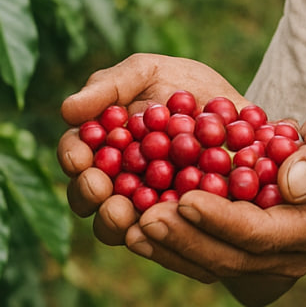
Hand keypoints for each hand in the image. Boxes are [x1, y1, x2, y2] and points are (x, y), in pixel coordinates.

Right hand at [57, 54, 242, 243]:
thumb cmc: (184, 86)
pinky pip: (168, 233)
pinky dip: (167, 228)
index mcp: (100, 148)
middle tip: (101, 190)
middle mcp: (115, 183)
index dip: (72, 156)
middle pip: (89, 197)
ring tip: (126, 212)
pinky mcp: (180, 225)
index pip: (75, 154)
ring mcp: (146, 208)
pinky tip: (172, 219)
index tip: (80, 157)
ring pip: (120, 225)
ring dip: (117, 221)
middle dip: (90, 194)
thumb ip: (110, 87)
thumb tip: (67, 109)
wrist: (239, 113)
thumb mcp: (149, 73)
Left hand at [123, 103, 305, 288]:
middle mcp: (290, 253)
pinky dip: (173, 245)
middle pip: (230, 256)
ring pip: (213, 263)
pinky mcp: (248, 249)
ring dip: (171, 249)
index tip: (185, 198)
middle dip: (185, 238)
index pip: (260, 232)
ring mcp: (269, 257)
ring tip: (131, 226)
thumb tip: (289, 180)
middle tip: (144, 217)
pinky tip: (138, 227)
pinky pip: (207, 255)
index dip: (220, 219)